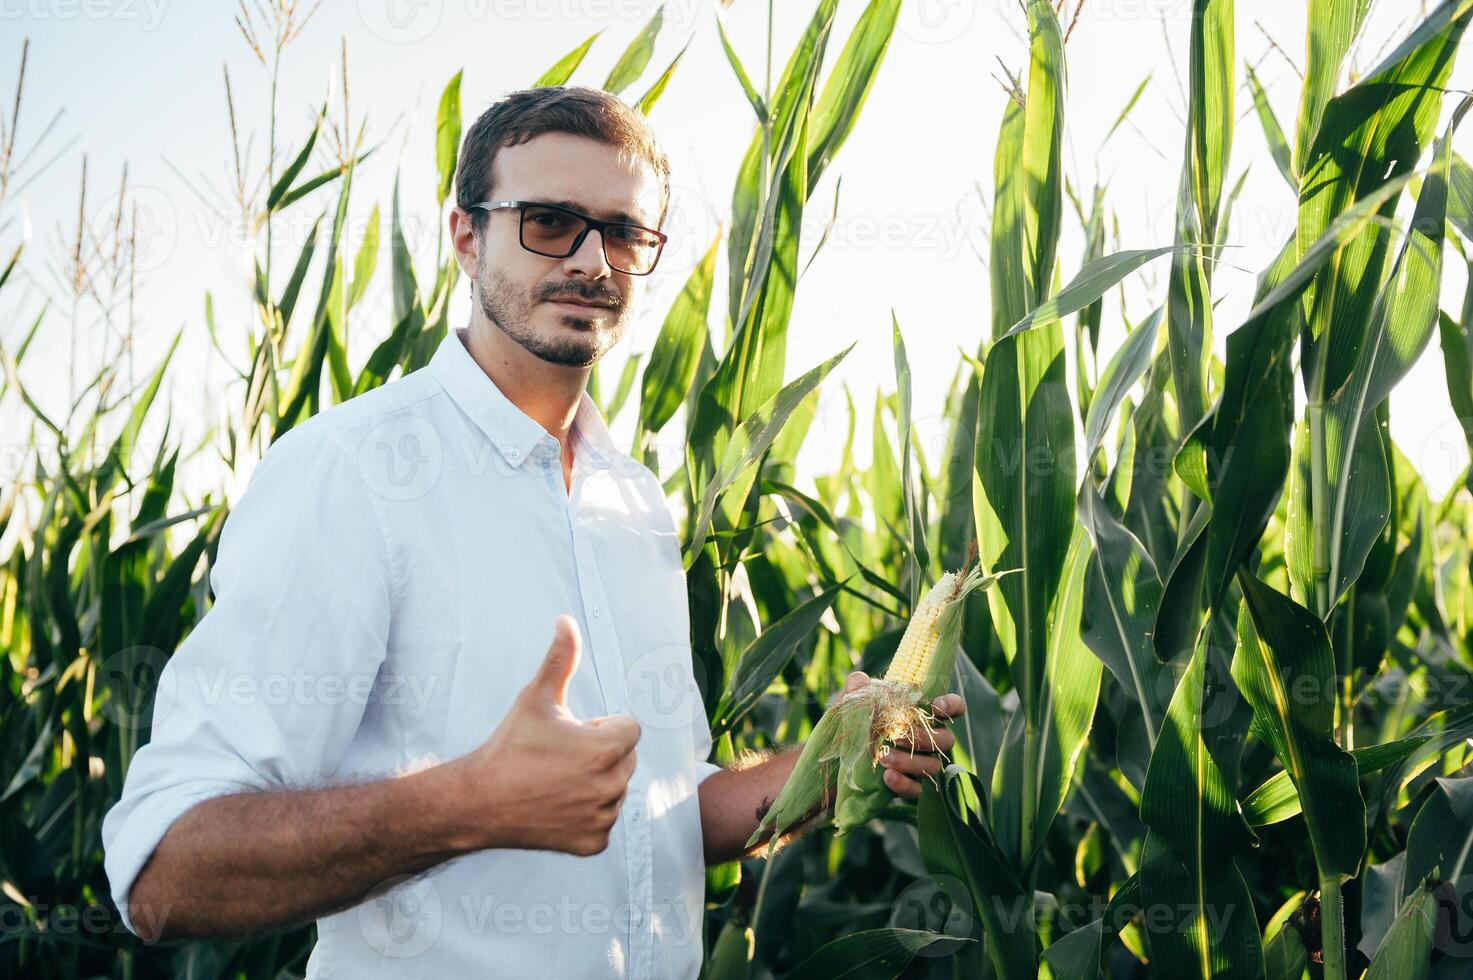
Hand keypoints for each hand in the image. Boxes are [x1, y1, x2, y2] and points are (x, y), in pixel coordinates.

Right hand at [452, 615, 640, 855]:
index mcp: (606, 749)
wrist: (478, 801)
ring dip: (596, 782)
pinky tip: (556, 806)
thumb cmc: (509, 745)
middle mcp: (611, 786)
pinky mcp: (593, 843)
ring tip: (556, 781)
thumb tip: (566, 620)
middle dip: (601, 753)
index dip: (600, 727)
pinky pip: (604, 819)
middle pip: (626, 758)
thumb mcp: (536, 697)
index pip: (629, 728)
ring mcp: (603, 818)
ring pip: (616, 788)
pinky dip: (586, 813)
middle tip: (560, 757)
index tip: (571, 734)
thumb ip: (560, 659)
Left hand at [839, 670, 964, 800]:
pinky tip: (887, 776)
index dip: (951, 706)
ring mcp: (918, 764)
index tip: (936, 706)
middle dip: (924, 738)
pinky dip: (904, 783)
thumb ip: (856, 690)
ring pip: (933, 766)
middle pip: (946, 740)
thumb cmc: (851, 724)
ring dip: (910, 761)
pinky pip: (917, 789)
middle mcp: (926, 740)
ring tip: (883, 757)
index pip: (951, 708)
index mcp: (919, 714)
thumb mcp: (850, 704)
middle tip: (896, 736)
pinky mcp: (907, 786)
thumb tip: (860, 680)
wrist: (834, 759)